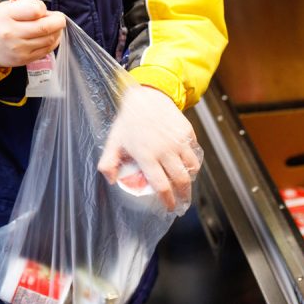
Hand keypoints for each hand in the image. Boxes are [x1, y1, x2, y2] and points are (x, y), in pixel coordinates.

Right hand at [0, 0, 65, 68]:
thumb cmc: (0, 22)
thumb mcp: (7, 7)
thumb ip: (27, 6)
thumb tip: (48, 13)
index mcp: (7, 15)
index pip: (35, 10)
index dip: (43, 8)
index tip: (42, 9)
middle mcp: (12, 33)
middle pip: (45, 27)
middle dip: (58, 21)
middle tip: (59, 18)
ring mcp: (19, 49)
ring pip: (49, 39)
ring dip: (57, 31)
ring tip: (55, 27)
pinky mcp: (24, 59)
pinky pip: (47, 50)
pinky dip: (54, 41)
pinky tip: (51, 36)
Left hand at [98, 85, 201, 211]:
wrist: (147, 96)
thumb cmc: (129, 120)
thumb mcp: (114, 141)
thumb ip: (108, 163)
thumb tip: (111, 181)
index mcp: (147, 155)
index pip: (161, 186)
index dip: (167, 200)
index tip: (169, 207)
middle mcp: (165, 150)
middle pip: (181, 181)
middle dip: (184, 196)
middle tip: (183, 204)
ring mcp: (179, 141)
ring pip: (192, 168)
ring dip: (190, 180)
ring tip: (186, 186)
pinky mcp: (188, 133)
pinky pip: (194, 153)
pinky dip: (193, 162)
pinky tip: (188, 166)